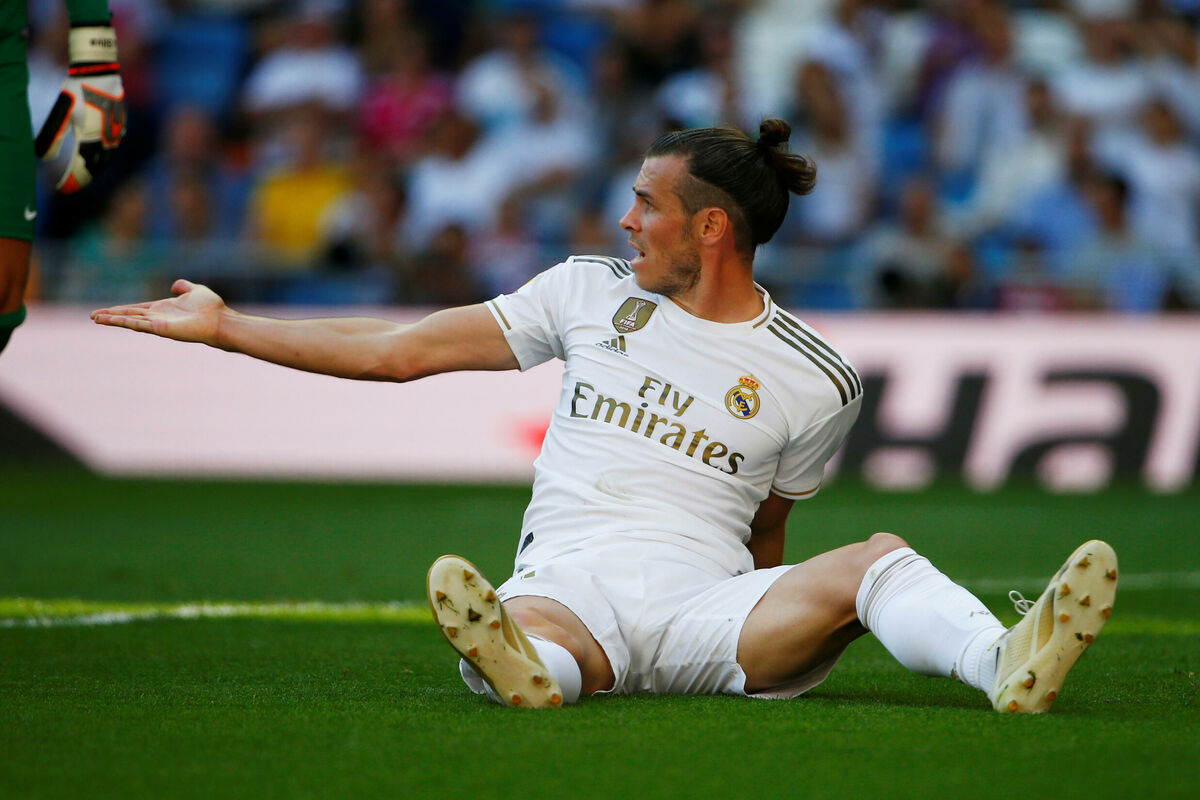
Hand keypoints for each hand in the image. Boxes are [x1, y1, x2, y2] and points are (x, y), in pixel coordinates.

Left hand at [34, 25, 125, 193]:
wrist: (100, 73)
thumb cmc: (77, 90)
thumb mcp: (61, 113)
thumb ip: (53, 137)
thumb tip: (42, 158)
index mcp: (91, 138)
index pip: (80, 169)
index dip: (71, 181)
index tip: (62, 189)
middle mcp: (106, 140)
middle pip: (96, 169)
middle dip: (83, 179)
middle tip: (72, 185)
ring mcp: (116, 134)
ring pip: (107, 160)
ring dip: (96, 170)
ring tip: (85, 175)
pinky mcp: (120, 127)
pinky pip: (114, 148)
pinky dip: (105, 157)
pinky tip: (99, 156)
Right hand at [91, 280, 227, 345]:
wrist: (220, 320)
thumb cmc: (211, 308)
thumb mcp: (195, 291)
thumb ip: (184, 287)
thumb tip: (175, 285)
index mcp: (163, 309)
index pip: (137, 309)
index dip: (121, 310)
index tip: (106, 311)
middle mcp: (158, 317)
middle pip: (129, 316)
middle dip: (111, 316)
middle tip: (93, 317)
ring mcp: (158, 324)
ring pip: (130, 321)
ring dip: (112, 320)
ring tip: (95, 319)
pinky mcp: (160, 328)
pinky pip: (138, 324)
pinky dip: (123, 323)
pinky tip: (109, 321)